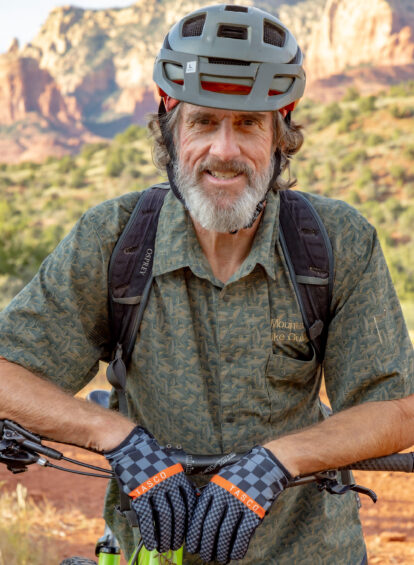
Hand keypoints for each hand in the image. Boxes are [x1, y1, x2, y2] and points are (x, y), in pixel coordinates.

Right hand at [105, 426, 196, 551]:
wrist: (131, 447)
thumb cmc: (150, 458)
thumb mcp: (169, 467)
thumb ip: (177, 483)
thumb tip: (186, 502)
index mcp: (178, 477)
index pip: (189, 503)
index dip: (189, 520)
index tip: (188, 531)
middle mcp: (169, 483)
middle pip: (179, 513)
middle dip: (178, 532)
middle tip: (176, 544)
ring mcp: (155, 488)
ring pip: (164, 517)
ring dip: (165, 535)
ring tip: (164, 546)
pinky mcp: (140, 493)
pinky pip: (147, 517)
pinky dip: (150, 533)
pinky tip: (151, 542)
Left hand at [186, 446, 290, 563]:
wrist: (265, 467)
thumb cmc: (239, 477)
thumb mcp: (221, 481)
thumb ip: (209, 498)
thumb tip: (195, 523)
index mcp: (214, 487)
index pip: (199, 515)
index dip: (194, 534)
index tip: (192, 546)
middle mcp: (225, 495)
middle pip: (210, 526)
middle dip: (206, 545)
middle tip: (204, 556)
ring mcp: (241, 503)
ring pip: (226, 533)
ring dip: (221, 550)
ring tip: (219, 559)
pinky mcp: (255, 511)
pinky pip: (243, 535)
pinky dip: (237, 548)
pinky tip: (234, 555)